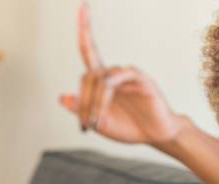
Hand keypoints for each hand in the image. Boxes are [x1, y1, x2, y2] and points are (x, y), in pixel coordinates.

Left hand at [59, 3, 186, 144]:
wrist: (156, 135)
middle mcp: (113, 74)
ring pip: (101, 80)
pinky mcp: (140, 79)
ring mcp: (127, 75)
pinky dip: (108, 91)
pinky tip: (107, 105)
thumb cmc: (130, 127)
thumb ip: (82, 111)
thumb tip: (62, 97)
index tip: (83, 6)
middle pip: (88, 75)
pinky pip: (120, 77)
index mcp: (102, 82)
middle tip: (86, 123)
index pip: (89, 51)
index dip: (84, 29)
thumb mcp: (100, 123)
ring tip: (97, 121)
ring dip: (94, 101)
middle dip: (83, 100)